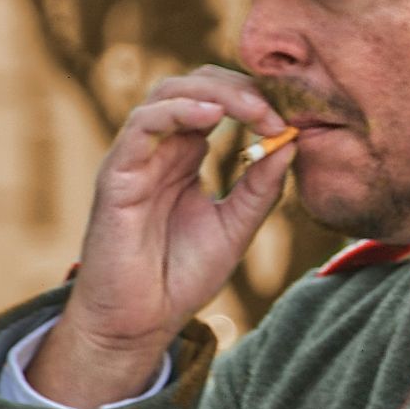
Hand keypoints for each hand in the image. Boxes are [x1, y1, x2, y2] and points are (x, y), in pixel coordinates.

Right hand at [26, 65, 292, 408]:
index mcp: (187, 156)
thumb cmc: (182, 276)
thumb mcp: (237, 227)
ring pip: (167, 95)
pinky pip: (141, 127)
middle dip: (239, 87)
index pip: (218, 100)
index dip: (254, 99)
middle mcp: (161, 149)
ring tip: (251, 108)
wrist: (141, 323)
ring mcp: (137, 158)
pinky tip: (209, 116)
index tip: (288, 119)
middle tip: (274, 109)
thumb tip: (292, 142)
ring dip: (214, 93)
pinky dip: (176, 111)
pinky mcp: (117, 175)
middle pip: (194, 85)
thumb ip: (261, 187)